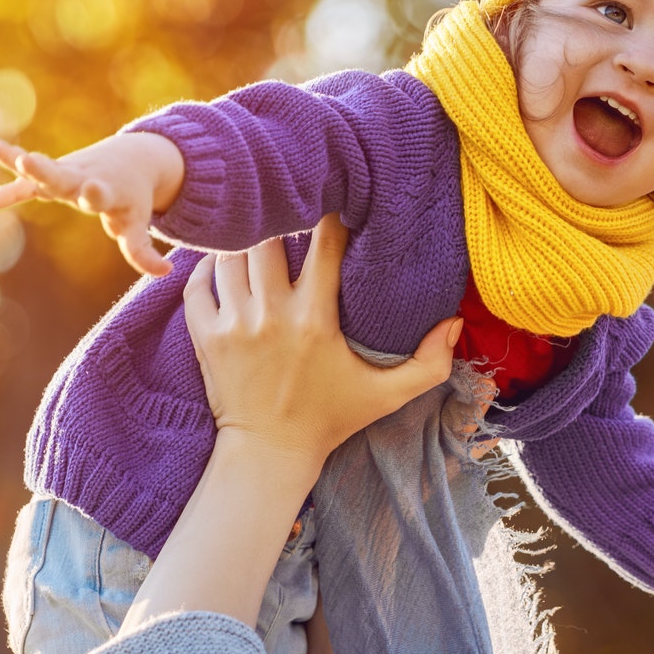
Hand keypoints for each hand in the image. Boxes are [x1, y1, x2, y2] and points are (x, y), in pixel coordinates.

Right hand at [0, 132, 184, 276]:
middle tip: (28, 161)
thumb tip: (166, 274)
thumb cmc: (133, 196)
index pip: (101, 193)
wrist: (132, 158)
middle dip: (45, 170)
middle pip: (61, 175)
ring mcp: (62, 174)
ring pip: (35, 169)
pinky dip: (0, 196)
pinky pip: (19, 186)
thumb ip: (143, 250)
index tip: (92, 190)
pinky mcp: (48, 177)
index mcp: (106, 189)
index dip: (97, 194)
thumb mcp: (138, 222)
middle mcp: (80, 178)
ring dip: (11, 159)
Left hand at [181, 216, 459, 475]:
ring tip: (256, 232)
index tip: (335, 200)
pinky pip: (197, 282)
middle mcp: (272, 314)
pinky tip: (222, 261)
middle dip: (279, 218)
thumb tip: (455, 322)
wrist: (270, 453)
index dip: (331, 215)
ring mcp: (233, 324)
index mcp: (316, 320)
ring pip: (229, 254)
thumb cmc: (331, 418)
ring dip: (242, 239)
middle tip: (288, 208)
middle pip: (268, 236)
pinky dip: (205, 266)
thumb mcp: (387, 395)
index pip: (324, 244)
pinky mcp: (205, 336)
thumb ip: (430, 363)